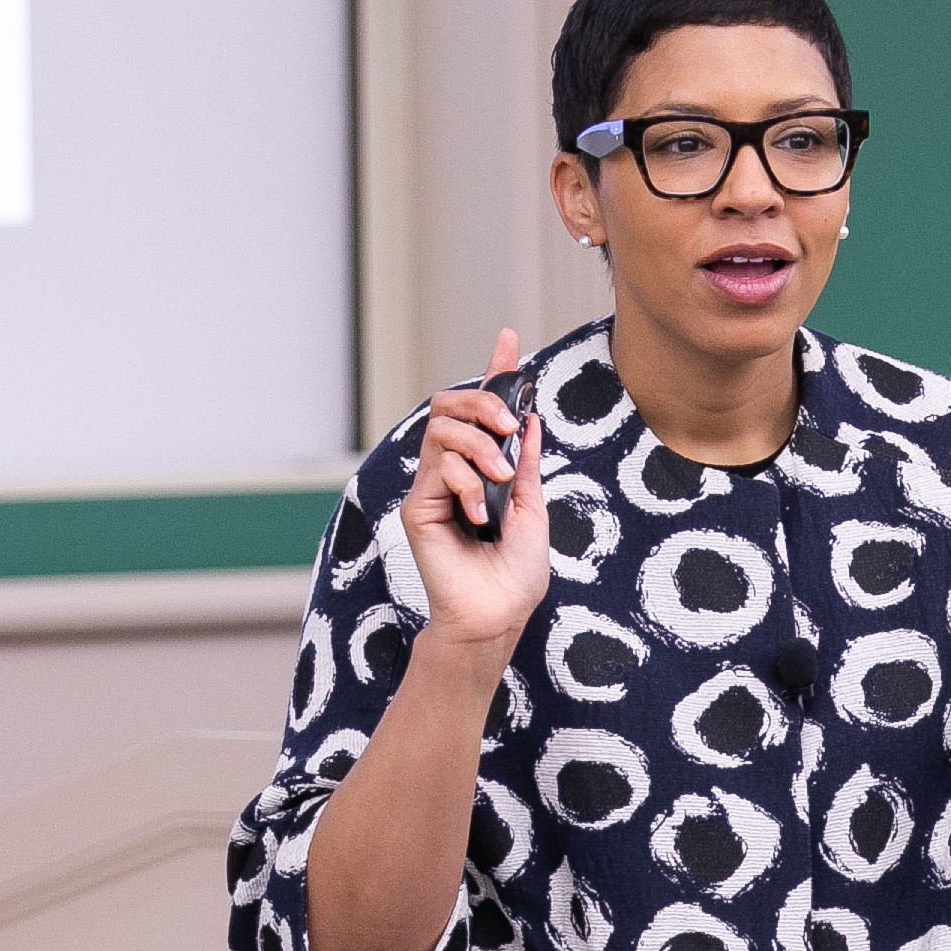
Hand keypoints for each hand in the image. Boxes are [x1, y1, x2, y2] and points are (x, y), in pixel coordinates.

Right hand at [402, 329, 550, 652]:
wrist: (499, 614)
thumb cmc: (516, 573)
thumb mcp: (532, 506)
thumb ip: (526, 462)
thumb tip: (529, 418)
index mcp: (482, 469)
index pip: (482, 412)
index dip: (494, 371)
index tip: (510, 337)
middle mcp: (451, 473)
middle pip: (449, 407)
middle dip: (483, 403)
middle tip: (510, 426)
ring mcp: (430, 488)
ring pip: (442, 430)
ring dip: (480, 447)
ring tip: (500, 479)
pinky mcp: (417, 507)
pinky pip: (439, 468)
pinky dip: (468, 484)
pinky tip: (480, 516)